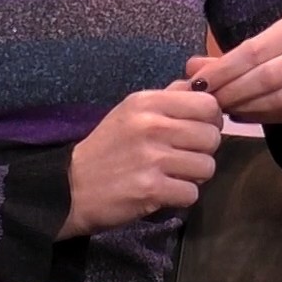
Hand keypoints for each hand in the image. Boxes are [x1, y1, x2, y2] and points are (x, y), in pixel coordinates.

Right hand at [60, 83, 222, 239]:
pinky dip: (181, 197)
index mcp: (148, 102)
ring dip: (194, 176)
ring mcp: (151, 159)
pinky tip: (164, 191)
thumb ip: (170, 97)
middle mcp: (151, 126)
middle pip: (212, 137)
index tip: (199, 130)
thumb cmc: (107, 147)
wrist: (70, 187)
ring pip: (207, 167)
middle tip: (184, 157)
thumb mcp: (133, 111)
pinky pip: (192, 193)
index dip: (211, 120)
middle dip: (203, 151)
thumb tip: (203, 84)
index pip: (208, 104)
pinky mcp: (151, 189)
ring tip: (173, 175)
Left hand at [185, 10, 281, 125]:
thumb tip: (193, 68)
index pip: (254, 50)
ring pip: (281, 98)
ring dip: (248, 108)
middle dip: (234, 93)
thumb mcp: (271, 44)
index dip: (224, 70)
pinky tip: (247, 116)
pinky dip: (266, 118)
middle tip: (210, 104)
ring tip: (226, 111)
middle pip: (267, 77)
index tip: (199, 84)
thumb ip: (232, 57)